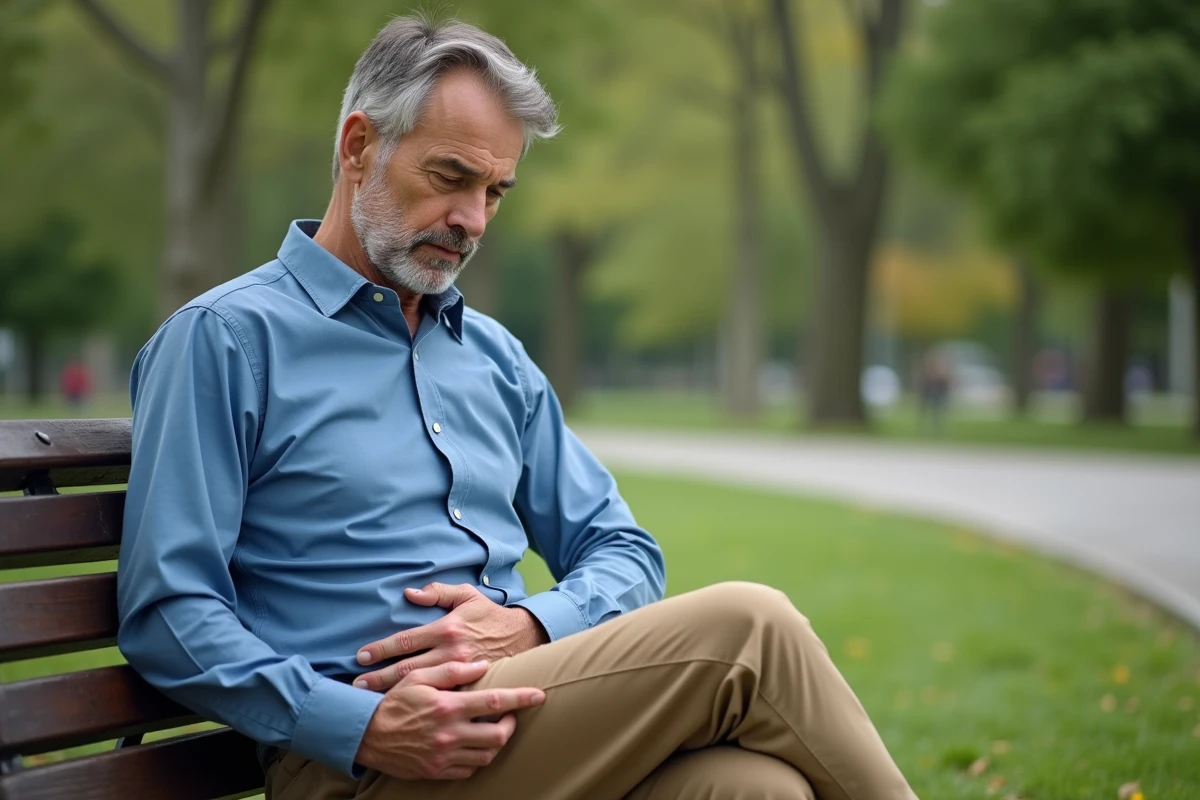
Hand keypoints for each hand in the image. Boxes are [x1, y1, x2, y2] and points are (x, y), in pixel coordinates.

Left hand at [354, 583, 548, 691]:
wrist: (525, 636)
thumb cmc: (490, 615)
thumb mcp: (467, 595)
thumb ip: (438, 591)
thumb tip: (409, 593)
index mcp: (446, 628)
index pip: (406, 640)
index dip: (381, 649)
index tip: (361, 656)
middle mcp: (450, 652)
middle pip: (407, 668)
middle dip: (378, 678)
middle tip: (356, 686)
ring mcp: (460, 674)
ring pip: (420, 686)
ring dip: (393, 694)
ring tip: (370, 701)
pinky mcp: (471, 688)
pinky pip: (443, 698)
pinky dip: (422, 704)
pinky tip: (405, 710)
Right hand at [355, 659, 545, 779]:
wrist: (366, 735)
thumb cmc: (394, 702)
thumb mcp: (418, 678)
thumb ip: (452, 671)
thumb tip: (482, 666)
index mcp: (448, 707)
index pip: (495, 702)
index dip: (521, 698)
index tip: (540, 695)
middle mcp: (449, 734)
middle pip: (498, 736)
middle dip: (511, 726)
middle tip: (510, 716)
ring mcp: (443, 757)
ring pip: (486, 756)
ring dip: (496, 744)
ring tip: (494, 730)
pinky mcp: (436, 772)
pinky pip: (468, 771)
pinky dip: (477, 759)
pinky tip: (473, 746)